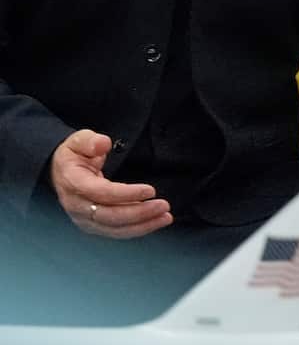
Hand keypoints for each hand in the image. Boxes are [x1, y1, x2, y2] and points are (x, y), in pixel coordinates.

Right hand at [49, 129, 171, 238]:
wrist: (60, 172)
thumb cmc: (74, 155)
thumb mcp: (79, 140)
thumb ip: (90, 140)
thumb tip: (102, 144)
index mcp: (73, 182)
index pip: (101, 193)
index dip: (126, 194)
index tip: (150, 190)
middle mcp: (76, 205)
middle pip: (109, 215)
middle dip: (139, 213)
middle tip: (163, 205)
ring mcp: (83, 218)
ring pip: (114, 228)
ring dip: (142, 225)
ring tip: (165, 217)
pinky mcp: (92, 225)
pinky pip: (115, 232)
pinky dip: (137, 230)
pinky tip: (155, 222)